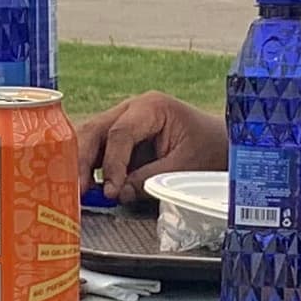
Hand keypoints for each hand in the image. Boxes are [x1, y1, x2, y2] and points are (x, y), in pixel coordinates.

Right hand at [75, 91, 222, 202]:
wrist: (222, 145)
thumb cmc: (209, 150)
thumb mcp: (183, 167)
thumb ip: (149, 179)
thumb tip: (117, 194)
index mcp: (151, 106)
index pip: (120, 132)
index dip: (112, 164)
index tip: (110, 191)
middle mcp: (132, 108)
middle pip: (96, 130)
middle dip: (83, 160)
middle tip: (78, 189)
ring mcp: (124, 120)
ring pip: (91, 138)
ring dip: (82, 164)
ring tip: (78, 191)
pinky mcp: (122, 137)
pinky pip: (99, 149)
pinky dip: (91, 167)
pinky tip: (87, 188)